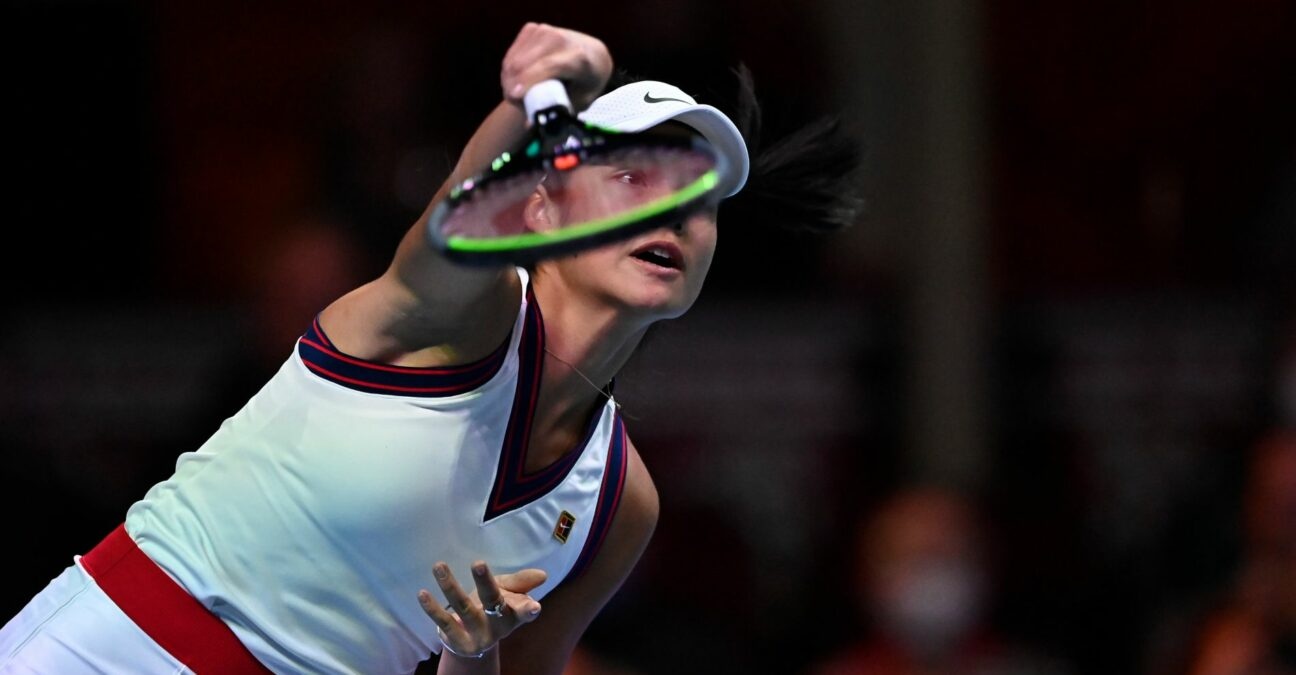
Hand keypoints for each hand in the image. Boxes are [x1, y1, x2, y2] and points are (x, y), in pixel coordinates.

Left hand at [419, 560, 546, 658]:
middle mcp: (497, 625)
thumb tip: (542, 575)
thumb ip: (521, 582)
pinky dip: (432, 609)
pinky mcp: (458, 640)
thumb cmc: (494, 606)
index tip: (534, 607)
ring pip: (463, 608)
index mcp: (513, 613)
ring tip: (439, 566)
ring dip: (450, 587)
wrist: (474, 639)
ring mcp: (477, 634)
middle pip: (492, 601)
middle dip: (485, 583)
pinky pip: (443, 623)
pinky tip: (422, 594)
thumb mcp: (508, 593)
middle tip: (477, 564)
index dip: (529, 610)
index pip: (523, 610)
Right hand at [499, 22, 612, 110]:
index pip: (550, 66)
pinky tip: (518, 80)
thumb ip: (557, 111)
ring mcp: (544, 31)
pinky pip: (510, 54)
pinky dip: (509, 71)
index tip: (513, 96)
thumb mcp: (580, 101)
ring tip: (519, 95)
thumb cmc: (586, 83)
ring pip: (513, 60)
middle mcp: (561, 39)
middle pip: (525, 64)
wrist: (591, 54)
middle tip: (517, 105)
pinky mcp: (532, 29)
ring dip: (509, 81)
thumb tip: (529, 123)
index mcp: (580, 58)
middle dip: (513, 87)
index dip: (530, 79)